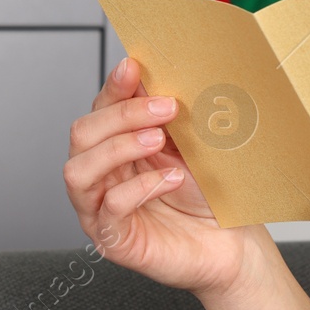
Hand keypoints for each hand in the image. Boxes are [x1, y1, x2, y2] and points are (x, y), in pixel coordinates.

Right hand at [63, 57, 268, 297]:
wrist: (229, 242)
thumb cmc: (205, 194)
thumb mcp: (187, 145)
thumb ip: (167, 115)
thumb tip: (159, 73)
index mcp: (113, 146)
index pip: (99, 109)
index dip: (113, 87)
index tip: (134, 68)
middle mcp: (100, 176)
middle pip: (82, 134)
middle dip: (122, 114)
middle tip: (165, 108)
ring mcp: (100, 210)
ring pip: (80, 170)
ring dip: (120, 147)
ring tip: (159, 140)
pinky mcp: (113, 240)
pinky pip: (109, 208)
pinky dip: (139, 187)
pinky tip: (169, 178)